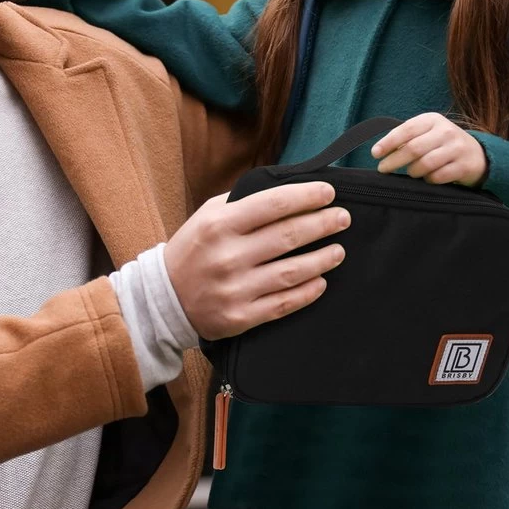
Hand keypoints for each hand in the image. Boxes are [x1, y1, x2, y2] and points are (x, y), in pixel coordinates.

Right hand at [164, 182, 348, 340]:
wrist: (165, 297)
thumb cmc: (193, 248)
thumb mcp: (207, 215)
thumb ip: (242, 201)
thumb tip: (287, 191)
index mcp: (220, 224)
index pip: (273, 204)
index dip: (306, 197)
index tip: (328, 193)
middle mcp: (229, 255)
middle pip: (288, 236)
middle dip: (322, 224)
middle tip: (343, 218)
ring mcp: (235, 288)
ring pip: (291, 272)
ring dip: (322, 259)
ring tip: (339, 250)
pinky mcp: (240, 316)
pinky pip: (283, 304)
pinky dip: (307, 292)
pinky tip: (321, 281)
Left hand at [370, 112, 487, 186]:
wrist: (477, 154)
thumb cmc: (442, 143)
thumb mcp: (427, 133)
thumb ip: (407, 138)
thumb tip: (381, 151)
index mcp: (432, 120)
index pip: (406, 129)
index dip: (388, 142)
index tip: (375, 153)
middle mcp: (445, 131)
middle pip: (414, 148)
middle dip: (394, 160)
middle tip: (383, 168)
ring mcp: (456, 148)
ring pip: (425, 164)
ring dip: (413, 171)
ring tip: (411, 172)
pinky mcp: (464, 166)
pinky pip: (438, 177)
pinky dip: (428, 180)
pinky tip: (428, 178)